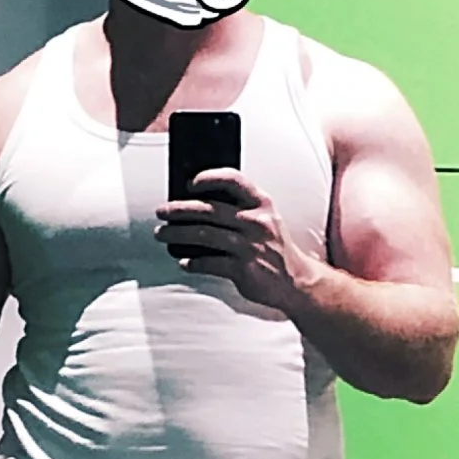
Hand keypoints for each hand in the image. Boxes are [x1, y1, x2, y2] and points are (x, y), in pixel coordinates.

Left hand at [155, 167, 319, 309]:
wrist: (296, 280)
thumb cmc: (274, 246)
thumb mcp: (265, 219)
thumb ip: (240, 208)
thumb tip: (198, 202)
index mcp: (261, 203)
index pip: (233, 180)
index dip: (208, 177)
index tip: (189, 182)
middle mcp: (255, 222)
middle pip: (208, 210)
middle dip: (179, 209)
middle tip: (161, 211)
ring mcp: (249, 246)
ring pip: (203, 235)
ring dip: (177, 234)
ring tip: (162, 234)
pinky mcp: (243, 270)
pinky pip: (209, 263)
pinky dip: (193, 263)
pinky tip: (184, 262)